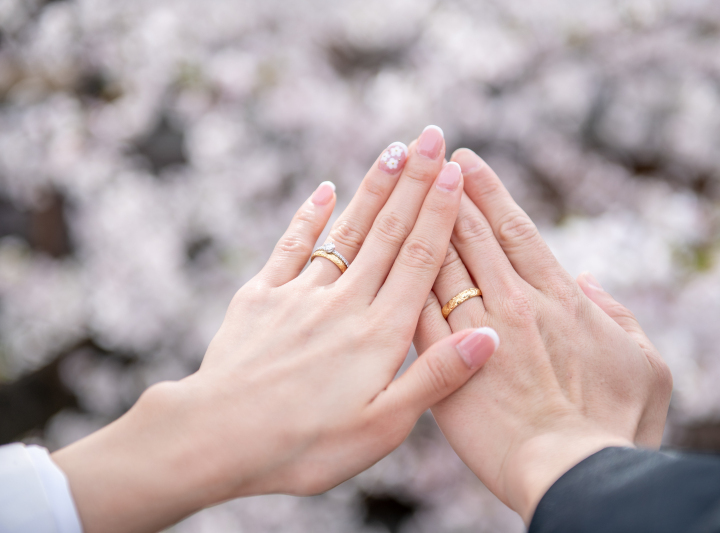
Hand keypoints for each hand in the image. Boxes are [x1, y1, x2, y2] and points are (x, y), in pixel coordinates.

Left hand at [52, 127, 498, 532]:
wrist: (216, 438)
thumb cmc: (306, 444)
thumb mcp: (382, 426)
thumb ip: (436, 377)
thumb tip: (488, 335)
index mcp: (379, 333)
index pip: (418, 259)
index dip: (438, 211)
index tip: (452, 169)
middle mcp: (344, 302)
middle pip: (387, 232)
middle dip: (412, 181)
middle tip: (430, 135)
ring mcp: (300, 295)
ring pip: (345, 231)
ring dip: (371, 189)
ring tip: (392, 149)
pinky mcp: (262, 298)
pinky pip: (291, 248)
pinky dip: (309, 216)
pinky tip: (324, 190)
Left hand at [413, 149, 672, 521]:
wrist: (566, 474)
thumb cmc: (613, 427)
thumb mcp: (645, 368)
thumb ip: (616, 316)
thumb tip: (590, 283)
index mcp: (555, 301)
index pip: (512, 231)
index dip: (486, 192)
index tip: (465, 161)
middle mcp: (508, 304)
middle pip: (467, 235)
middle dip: (443, 190)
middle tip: (425, 154)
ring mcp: (467, 332)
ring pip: (433, 262)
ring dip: (415, 218)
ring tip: (398, 182)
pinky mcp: (435, 364)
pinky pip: (410, 308)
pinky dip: (398, 277)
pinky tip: (380, 251)